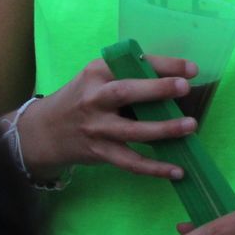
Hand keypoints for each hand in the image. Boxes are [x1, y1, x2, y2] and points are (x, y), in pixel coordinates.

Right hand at [15, 56, 199, 181]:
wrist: (42, 131)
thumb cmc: (83, 98)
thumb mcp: (98, 78)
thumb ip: (129, 75)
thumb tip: (179, 77)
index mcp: (98, 73)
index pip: (132, 64)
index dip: (164, 65)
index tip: (192, 69)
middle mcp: (95, 99)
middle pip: (124, 93)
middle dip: (156, 89)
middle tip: (185, 88)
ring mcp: (96, 128)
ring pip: (131, 131)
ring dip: (163, 129)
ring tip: (190, 126)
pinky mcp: (99, 152)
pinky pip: (130, 162)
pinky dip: (154, 168)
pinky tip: (177, 170)